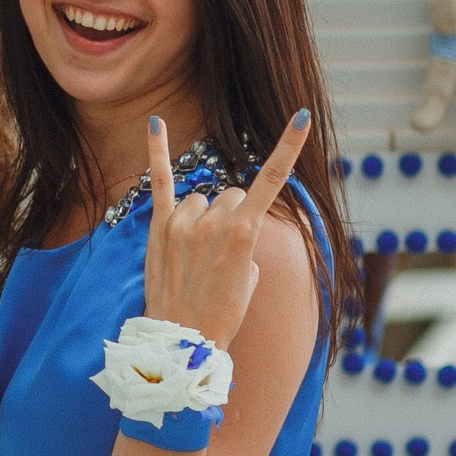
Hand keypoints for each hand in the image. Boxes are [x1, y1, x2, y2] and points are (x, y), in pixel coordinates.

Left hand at [139, 110, 311, 349]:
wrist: (183, 338)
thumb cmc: (222, 311)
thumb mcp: (249, 275)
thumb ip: (243, 239)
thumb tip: (228, 223)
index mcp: (244, 233)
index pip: (271, 181)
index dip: (288, 147)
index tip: (301, 117)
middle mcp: (213, 221)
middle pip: (233, 195)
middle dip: (233, 215)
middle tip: (222, 252)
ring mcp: (183, 222)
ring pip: (202, 198)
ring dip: (203, 215)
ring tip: (195, 253)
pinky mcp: (160, 227)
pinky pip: (159, 182)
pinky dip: (157, 151)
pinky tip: (154, 122)